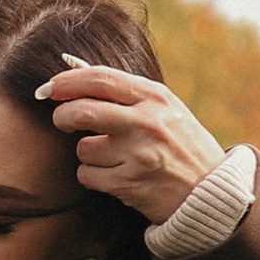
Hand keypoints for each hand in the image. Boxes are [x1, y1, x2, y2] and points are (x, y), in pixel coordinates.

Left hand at [35, 65, 223, 226]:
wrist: (210, 194)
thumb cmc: (181, 145)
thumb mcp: (163, 108)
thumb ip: (121, 89)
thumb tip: (71, 65)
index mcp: (155, 97)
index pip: (99, 78)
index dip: (66, 81)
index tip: (49, 87)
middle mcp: (147, 122)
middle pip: (82, 111)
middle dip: (62, 116)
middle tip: (62, 121)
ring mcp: (138, 155)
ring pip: (83, 148)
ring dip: (87, 154)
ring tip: (111, 158)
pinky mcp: (130, 185)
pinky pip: (88, 176)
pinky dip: (93, 177)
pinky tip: (115, 177)